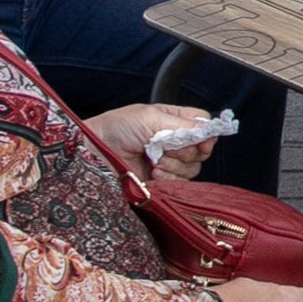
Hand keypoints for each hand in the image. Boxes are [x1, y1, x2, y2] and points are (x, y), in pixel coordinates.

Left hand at [88, 103, 215, 181]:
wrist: (93, 152)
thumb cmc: (116, 128)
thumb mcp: (151, 117)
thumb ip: (183, 123)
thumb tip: (209, 130)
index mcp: (173, 120)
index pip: (203, 125)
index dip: (206, 134)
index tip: (202, 142)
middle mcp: (173, 142)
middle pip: (201, 150)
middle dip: (186, 151)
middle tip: (166, 149)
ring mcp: (167, 163)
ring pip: (192, 169)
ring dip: (175, 166)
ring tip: (154, 161)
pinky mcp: (161, 182)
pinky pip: (180, 184)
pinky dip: (169, 180)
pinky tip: (153, 174)